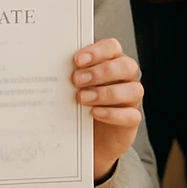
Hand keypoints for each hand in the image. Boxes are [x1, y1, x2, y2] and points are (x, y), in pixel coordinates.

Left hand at [73, 38, 142, 179]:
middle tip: (77, 81)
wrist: (86, 139)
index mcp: (112, 63)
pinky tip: (95, 113)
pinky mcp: (131, 121)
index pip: (113, 48)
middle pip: (126, 66)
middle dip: (101, 72)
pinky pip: (131, 115)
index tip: (78, 60)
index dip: (98, 51)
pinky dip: (113, 114)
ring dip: (106, 93)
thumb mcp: (74, 88)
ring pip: (134, 90)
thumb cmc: (80, 106)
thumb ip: (71, 75)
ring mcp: (131, 100)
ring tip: (83, 99)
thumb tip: (52, 68)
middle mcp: (125, 79)